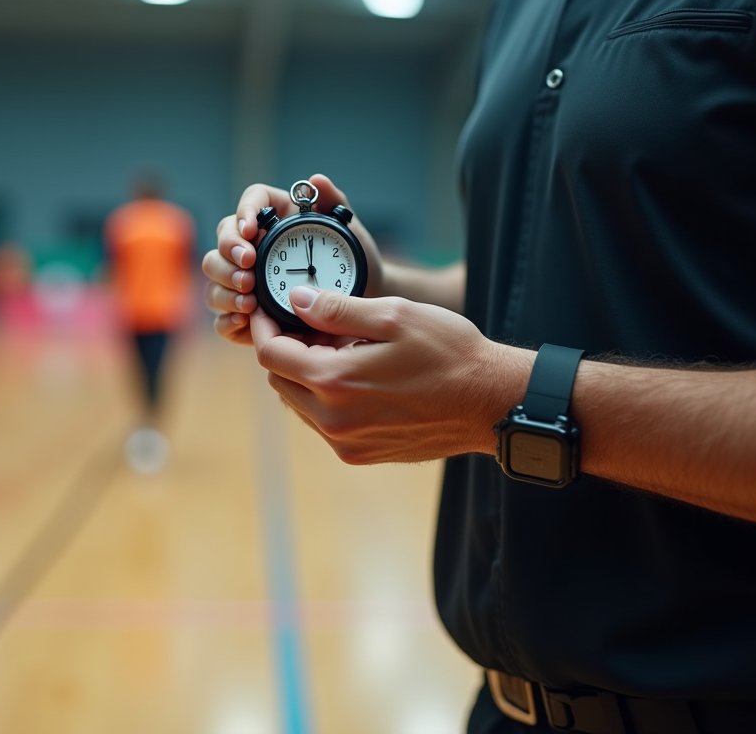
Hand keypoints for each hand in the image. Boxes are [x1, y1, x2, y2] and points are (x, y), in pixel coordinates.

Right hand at [201, 174, 386, 345]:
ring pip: (214, 279)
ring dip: (225, 289)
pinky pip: (222, 317)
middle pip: (222, 242)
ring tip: (249, 301)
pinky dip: (227, 319)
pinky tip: (243, 321)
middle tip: (248, 271)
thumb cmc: (347, 260)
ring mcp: (243, 280)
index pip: (250, 203)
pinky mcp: (244, 313)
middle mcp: (252, 247)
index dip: (244, 212)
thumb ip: (333, 202)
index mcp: (274, 218)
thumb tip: (316, 180)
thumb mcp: (347, 231)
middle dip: (229, 256)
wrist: (358, 299)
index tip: (251, 230)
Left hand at [249, 285, 524, 464]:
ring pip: (299, 404)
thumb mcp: (393, 315)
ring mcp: (346, 442)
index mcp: (334, 381)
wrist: (491, 404)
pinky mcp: (361, 455)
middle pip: (279, 380)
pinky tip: (357, 377)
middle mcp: (333, 420)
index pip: (270, 355)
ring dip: (306, 375)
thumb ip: (335, 309)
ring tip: (340, 349)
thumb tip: (295, 300)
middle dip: (285, 350)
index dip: (264, 327)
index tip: (270, 309)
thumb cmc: (450, 354)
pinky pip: (324, 423)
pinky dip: (326, 398)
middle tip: (311, 326)